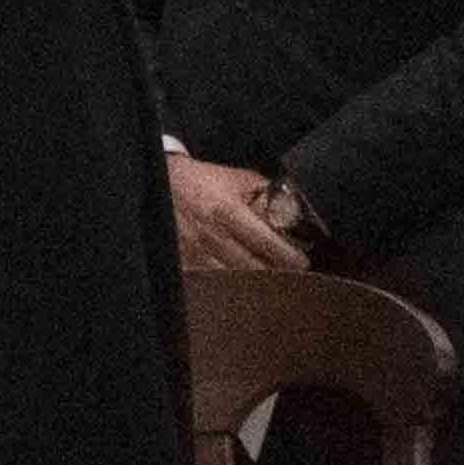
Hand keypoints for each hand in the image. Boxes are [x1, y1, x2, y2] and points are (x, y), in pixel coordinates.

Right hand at [167, 152, 306, 272]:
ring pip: (233, 280)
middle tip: (293, 278)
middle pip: (252, 268)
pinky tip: (242, 285)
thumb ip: (266, 191)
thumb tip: (293, 204)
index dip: (287, 256)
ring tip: (272, 285)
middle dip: (276, 275)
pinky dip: (230, 286)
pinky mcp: (185, 263)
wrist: (162, 183)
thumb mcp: (236, 178)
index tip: (302, 263)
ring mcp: (196, 253)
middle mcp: (212, 236)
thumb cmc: (202, 181)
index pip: (265, 242)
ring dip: (254, 283)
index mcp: (228, 212)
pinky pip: (212, 283)